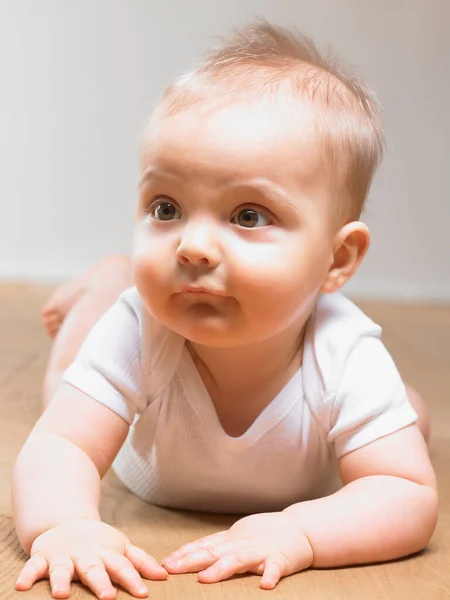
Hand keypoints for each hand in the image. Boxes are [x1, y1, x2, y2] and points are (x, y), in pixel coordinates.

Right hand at [15, 518, 167, 598]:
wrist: (66, 522)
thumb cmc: (99, 542)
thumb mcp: (121, 547)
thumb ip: (141, 561)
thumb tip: (165, 575)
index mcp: (106, 553)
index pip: (122, 567)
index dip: (133, 579)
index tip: (143, 593)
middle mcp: (86, 555)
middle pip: (94, 570)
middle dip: (100, 583)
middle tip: (107, 597)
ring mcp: (64, 556)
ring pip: (63, 569)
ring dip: (62, 580)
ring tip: (61, 595)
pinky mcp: (43, 557)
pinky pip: (33, 566)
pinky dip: (27, 575)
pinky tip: (21, 586)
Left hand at [162, 511, 312, 588]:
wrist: (298, 529)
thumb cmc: (264, 534)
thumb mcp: (237, 536)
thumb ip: (216, 545)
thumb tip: (187, 554)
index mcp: (230, 541)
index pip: (202, 546)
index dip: (183, 554)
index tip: (164, 563)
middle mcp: (241, 545)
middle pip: (212, 552)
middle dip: (190, 561)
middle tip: (171, 569)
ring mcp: (260, 552)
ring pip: (238, 560)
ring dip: (220, 569)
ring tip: (204, 579)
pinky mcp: (279, 560)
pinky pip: (274, 569)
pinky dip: (270, 576)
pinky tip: (265, 586)